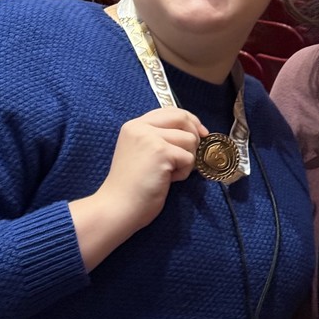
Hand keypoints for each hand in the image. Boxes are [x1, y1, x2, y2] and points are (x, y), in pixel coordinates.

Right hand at [70, 108, 206, 270]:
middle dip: (194, 136)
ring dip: (186, 159)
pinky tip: (167, 180)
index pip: (170, 111)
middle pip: (182, 118)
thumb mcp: (142, 152)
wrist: (118, 207)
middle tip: (190, 156)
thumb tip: (194, 132)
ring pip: (189, 139)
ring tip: (169, 173)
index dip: (189, 120)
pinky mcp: (161, 152)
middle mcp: (141, 126)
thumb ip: (160, 138)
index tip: (200, 133)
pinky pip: (189, 158)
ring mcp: (151, 138)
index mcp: (134, 125)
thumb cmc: (132, 186)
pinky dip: (184, 172)